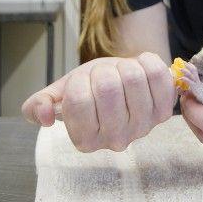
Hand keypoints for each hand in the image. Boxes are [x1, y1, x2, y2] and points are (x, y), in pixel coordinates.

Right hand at [21, 52, 176, 151]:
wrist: (119, 84)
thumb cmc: (88, 90)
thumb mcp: (58, 94)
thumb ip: (38, 106)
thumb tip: (44, 116)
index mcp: (85, 139)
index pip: (78, 100)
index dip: (78, 81)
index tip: (83, 83)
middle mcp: (115, 140)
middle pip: (107, 87)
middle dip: (101, 71)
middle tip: (102, 77)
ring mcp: (143, 127)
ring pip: (133, 77)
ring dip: (123, 65)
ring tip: (120, 74)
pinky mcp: (164, 111)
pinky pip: (157, 73)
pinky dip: (146, 60)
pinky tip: (139, 69)